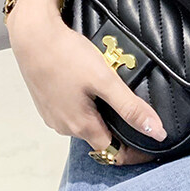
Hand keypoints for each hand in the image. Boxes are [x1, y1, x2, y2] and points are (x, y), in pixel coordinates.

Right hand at [8, 1, 167, 165]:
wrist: (33, 37)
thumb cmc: (67, 56)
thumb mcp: (106, 80)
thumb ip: (130, 107)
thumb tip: (157, 133)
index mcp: (81, 126)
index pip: (113, 153)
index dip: (134, 151)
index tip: (151, 140)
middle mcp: (65, 126)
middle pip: (100, 138)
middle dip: (120, 129)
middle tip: (139, 109)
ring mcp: (53, 114)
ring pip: (86, 122)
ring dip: (103, 113)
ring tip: (117, 92)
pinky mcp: (48, 101)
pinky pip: (73, 110)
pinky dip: (88, 103)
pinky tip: (93, 85)